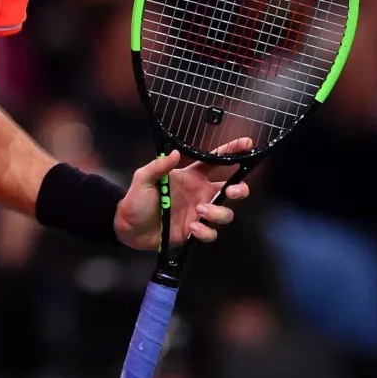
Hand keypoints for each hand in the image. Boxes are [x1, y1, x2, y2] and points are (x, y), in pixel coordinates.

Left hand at [113, 138, 251, 249]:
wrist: (128, 227)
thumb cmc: (137, 199)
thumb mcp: (143, 178)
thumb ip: (158, 166)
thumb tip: (174, 153)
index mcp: (191, 177)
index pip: (215, 161)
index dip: (232, 151)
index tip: (247, 144)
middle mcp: (200, 193)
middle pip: (231, 190)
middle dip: (240, 189)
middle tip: (234, 191)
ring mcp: (199, 213)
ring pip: (225, 213)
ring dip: (218, 212)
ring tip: (200, 210)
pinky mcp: (195, 232)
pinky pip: (211, 233)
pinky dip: (205, 231)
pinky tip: (192, 227)